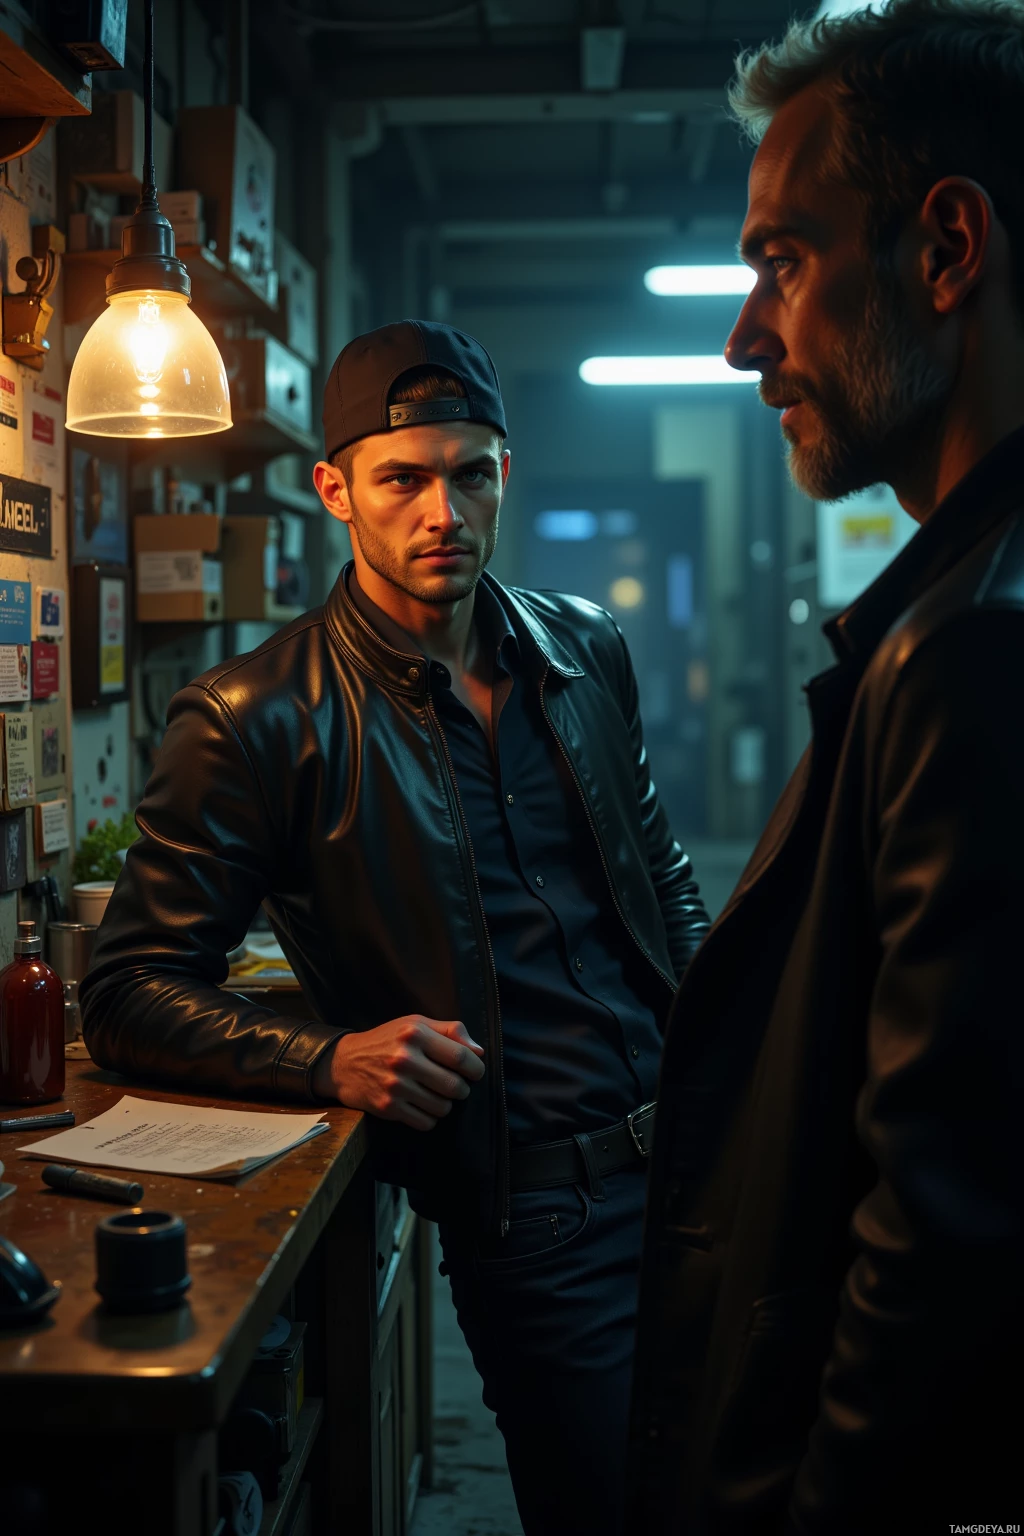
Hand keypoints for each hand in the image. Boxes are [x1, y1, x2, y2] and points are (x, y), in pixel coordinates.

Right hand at [312, 1014, 485, 1130]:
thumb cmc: (386, 1041)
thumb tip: (478, 1051)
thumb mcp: (415, 1024)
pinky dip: (429, 1117)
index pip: (461, 1057)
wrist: (344, 1063)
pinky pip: (426, 1122)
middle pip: (455, 1086)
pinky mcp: (388, 1107)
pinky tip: (421, 1105)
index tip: (475, 1072)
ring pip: (443, 1108)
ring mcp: (395, 1086)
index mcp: (415, 1034)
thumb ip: (450, 1031)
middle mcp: (405, 1059)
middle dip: (462, 1089)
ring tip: (434, 1094)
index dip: (476, 1068)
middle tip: (455, 1086)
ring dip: (445, 1104)